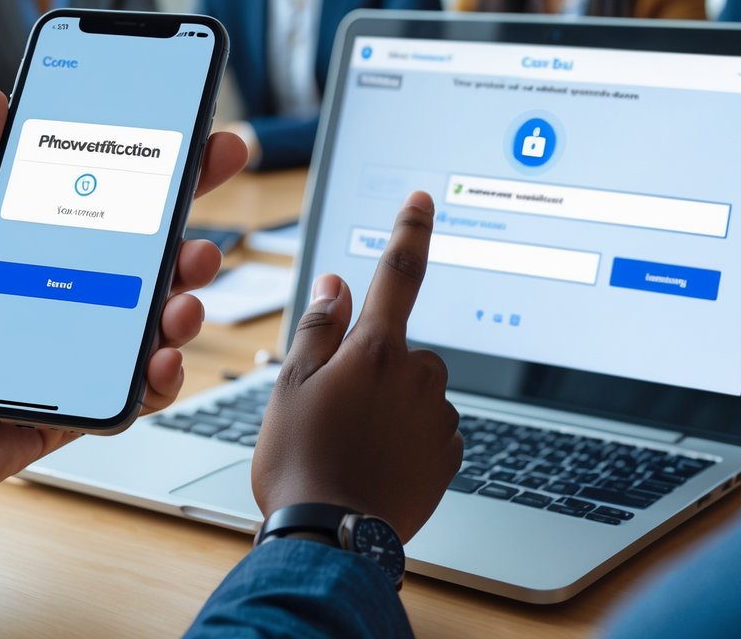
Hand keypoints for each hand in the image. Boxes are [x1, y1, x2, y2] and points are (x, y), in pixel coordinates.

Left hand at [0, 88, 247, 515]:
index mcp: (27, 254)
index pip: (104, 208)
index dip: (157, 177)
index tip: (197, 143)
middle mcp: (58, 301)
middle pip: (144, 267)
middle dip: (189, 238)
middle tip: (204, 226)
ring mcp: (69, 357)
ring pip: (151, 328)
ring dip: (185, 305)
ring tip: (184, 293)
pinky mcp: (72, 411)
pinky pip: (133, 396)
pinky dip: (161, 379)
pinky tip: (161, 359)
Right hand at [252, 192, 461, 542]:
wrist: (332, 539)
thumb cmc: (300, 461)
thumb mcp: (291, 386)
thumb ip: (319, 327)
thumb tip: (336, 284)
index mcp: (375, 350)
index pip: (398, 273)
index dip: (410, 231)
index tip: (422, 201)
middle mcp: (417, 376)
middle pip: (400, 346)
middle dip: (375, 362)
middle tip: (333, 406)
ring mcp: (438, 418)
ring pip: (416, 388)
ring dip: (391, 402)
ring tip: (350, 442)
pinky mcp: (450, 455)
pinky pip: (429, 427)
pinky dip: (407, 435)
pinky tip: (376, 461)